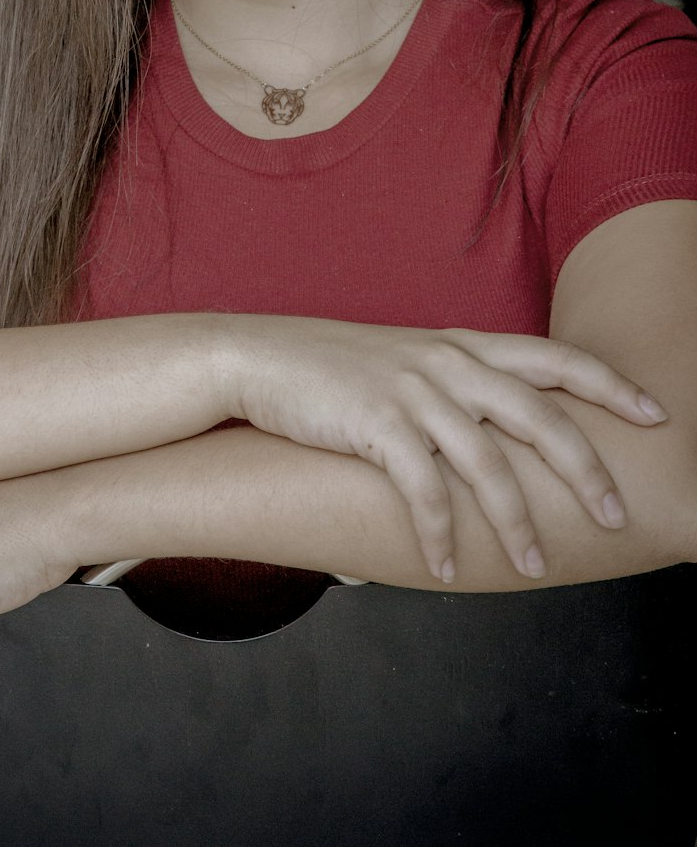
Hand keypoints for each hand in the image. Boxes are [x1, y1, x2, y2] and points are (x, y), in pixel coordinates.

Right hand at [229, 319, 667, 582]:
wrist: (257, 357)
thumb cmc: (331, 367)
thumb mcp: (403, 360)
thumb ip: (453, 386)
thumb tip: (490, 438)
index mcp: (460, 345)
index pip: (554, 357)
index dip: (610, 385)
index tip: (656, 413)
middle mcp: (446, 362)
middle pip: (539, 415)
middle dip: (585, 470)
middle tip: (616, 515)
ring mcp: (411, 391)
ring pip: (487, 463)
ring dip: (515, 523)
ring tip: (532, 567)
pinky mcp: (374, 423)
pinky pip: (422, 489)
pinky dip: (438, 534)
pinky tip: (444, 567)